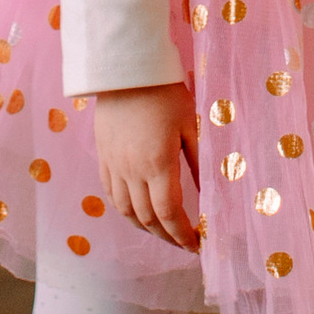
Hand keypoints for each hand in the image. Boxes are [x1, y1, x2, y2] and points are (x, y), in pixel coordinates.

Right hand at [91, 82, 199, 248]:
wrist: (125, 68)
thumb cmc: (165, 92)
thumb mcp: (191, 125)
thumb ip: (199, 163)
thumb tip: (210, 196)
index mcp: (158, 163)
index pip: (170, 214)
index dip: (183, 235)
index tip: (197, 245)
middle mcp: (132, 170)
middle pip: (147, 219)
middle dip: (167, 237)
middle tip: (184, 243)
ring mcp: (114, 165)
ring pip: (126, 211)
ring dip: (146, 228)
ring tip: (163, 233)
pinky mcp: (103, 156)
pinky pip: (111, 194)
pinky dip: (125, 211)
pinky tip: (137, 213)